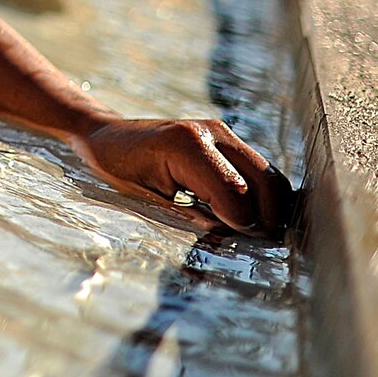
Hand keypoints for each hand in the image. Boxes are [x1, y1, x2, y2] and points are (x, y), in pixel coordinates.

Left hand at [72, 118, 293, 237]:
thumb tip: (235, 236)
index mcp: (185, 146)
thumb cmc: (118, 169)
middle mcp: (212, 133)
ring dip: (267, 208)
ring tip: (248, 231)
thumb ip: (192, 219)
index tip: (235, 241)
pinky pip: (257, 172)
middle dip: (265, 218)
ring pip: (269, 177)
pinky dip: (259, 197)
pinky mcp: (227, 141)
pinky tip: (242, 215)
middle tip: (252, 243)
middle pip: (266, 182)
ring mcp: (222, 133)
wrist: (108, 137)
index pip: (236, 192)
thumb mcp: (146, 200)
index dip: (241, 223)